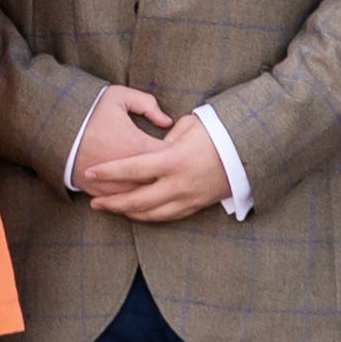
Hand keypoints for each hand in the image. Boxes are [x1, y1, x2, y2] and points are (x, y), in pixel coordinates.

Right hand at [63, 84, 176, 193]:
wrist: (54, 128)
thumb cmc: (88, 110)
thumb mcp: (118, 97)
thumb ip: (147, 104)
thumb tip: (167, 122)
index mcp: (138, 146)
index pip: (173, 157)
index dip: (181, 154)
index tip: (184, 149)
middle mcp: (129, 171)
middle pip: (162, 181)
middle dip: (171, 176)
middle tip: (178, 170)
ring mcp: (114, 185)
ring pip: (144, 198)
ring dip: (155, 193)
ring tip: (166, 187)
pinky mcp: (100, 192)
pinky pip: (123, 204)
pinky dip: (134, 202)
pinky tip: (143, 198)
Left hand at [91, 112, 231, 225]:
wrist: (251, 152)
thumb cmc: (219, 131)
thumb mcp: (190, 125)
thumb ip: (166, 138)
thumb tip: (153, 147)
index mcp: (174, 160)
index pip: (132, 168)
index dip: (108, 172)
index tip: (89, 172)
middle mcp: (179, 183)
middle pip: (137, 200)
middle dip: (112, 202)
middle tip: (93, 202)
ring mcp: (189, 198)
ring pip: (151, 214)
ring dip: (128, 213)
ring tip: (111, 209)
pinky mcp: (197, 205)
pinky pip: (168, 216)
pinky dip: (149, 216)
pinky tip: (137, 213)